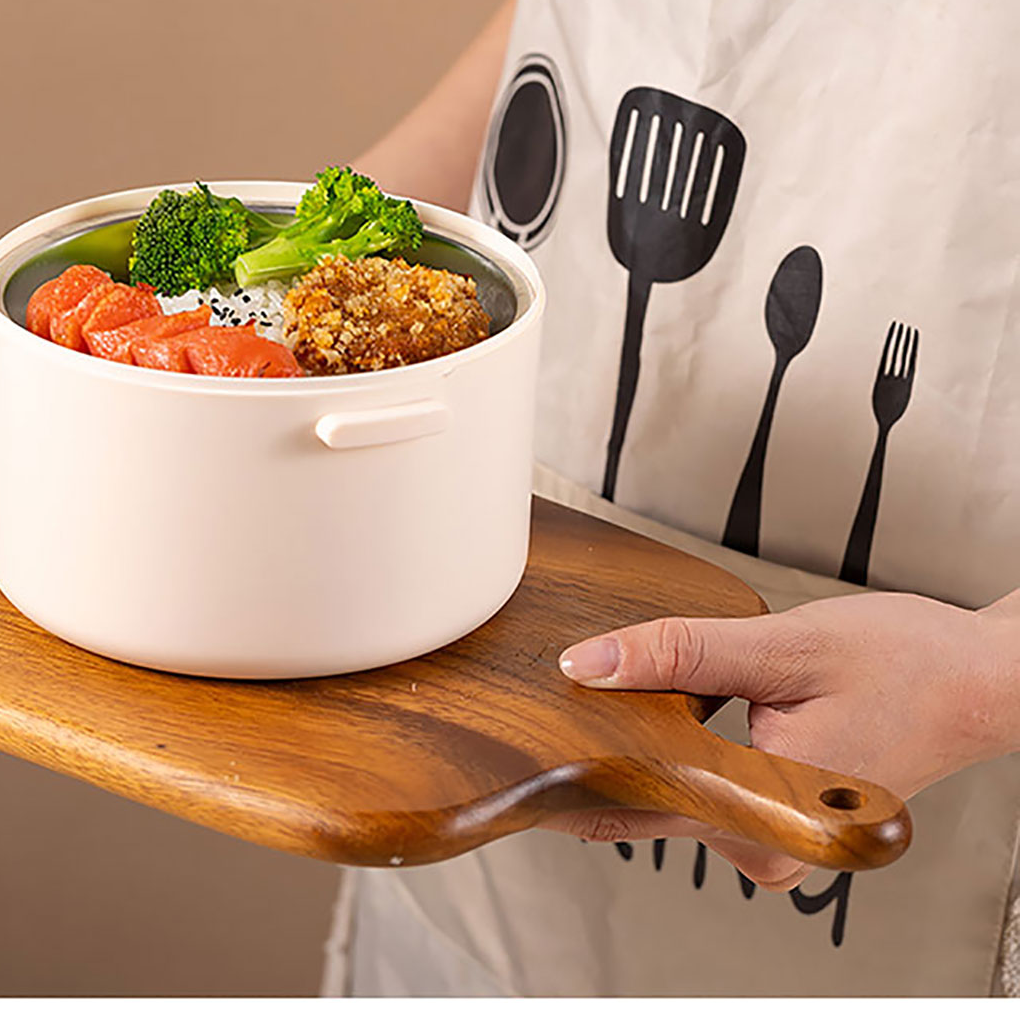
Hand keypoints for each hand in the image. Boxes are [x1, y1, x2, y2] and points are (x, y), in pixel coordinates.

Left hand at [552, 589, 1019, 889]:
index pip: (630, 802)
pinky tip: (672, 710)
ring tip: (621, 690)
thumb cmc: (906, 666)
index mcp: (762, 815)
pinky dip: (679, 749)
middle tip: (570, 690)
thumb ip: (678, 654)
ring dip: (644, 745)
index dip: (567, 772)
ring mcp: (769, 836)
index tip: (516, 756)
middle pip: (645, 798)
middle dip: (602, 748)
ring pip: (672, 792)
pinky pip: (701, 787)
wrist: (980, 680)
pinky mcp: (776, 816)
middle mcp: (763, 845)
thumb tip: (589, 666)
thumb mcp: (779, 645)